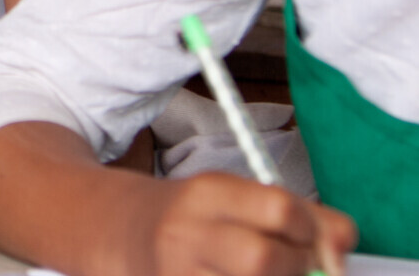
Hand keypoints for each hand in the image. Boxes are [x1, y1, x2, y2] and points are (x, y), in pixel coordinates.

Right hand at [124, 172, 355, 275]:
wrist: (119, 232)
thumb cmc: (196, 220)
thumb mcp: (238, 199)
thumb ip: (305, 217)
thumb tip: (342, 252)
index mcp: (208, 193)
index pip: (281, 207)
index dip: (313, 231)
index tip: (312, 243)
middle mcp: (186, 232)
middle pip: (265, 258)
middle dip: (297, 270)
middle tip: (294, 269)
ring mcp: (177, 273)